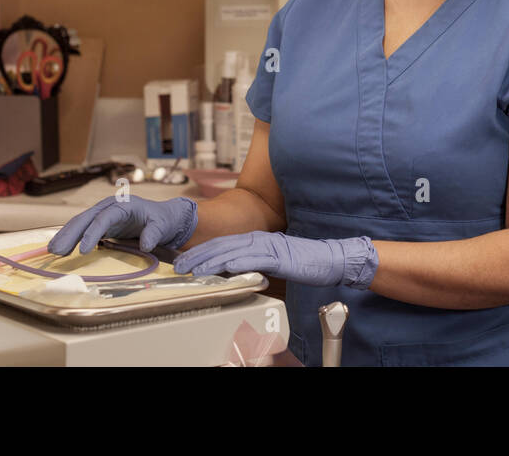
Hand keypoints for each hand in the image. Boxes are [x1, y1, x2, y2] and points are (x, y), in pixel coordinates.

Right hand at [48, 195, 197, 254]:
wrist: (164, 217)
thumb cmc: (163, 220)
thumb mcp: (163, 225)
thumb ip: (154, 233)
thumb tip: (146, 244)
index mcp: (123, 205)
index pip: (104, 218)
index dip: (92, 233)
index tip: (83, 250)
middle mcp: (110, 207)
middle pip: (86, 218)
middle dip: (70, 234)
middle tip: (56, 251)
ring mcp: (103, 214)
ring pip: (81, 223)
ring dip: (66, 236)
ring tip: (52, 251)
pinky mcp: (101, 223)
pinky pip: (83, 229)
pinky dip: (71, 238)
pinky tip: (60, 249)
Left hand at [172, 231, 378, 289]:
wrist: (331, 258)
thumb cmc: (304, 261)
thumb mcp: (273, 262)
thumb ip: (254, 262)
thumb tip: (232, 270)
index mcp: (257, 239)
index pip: (223, 244)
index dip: (201, 251)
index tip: (184, 260)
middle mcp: (259, 239)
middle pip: (222, 245)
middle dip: (198, 255)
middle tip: (178, 266)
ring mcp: (269, 246)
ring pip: (233, 251)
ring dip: (211, 260)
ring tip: (193, 269)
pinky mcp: (280, 256)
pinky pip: (255, 259)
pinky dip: (239, 262)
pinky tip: (225, 267)